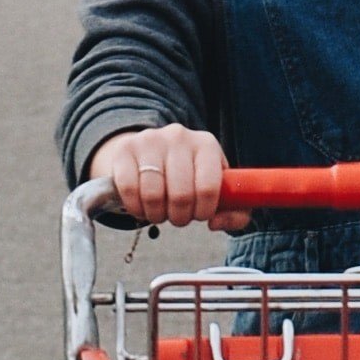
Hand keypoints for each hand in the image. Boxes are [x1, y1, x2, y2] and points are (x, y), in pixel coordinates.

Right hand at [89, 124, 249, 230]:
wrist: (150, 153)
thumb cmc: (190, 178)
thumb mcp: (218, 189)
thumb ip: (234, 211)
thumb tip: (216, 223)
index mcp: (206, 145)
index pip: (208, 187)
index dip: (203, 211)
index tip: (199, 215)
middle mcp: (179, 137)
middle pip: (180, 194)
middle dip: (180, 216)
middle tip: (178, 217)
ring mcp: (150, 140)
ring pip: (153, 195)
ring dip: (157, 215)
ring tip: (160, 212)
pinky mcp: (125, 149)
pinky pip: (129, 189)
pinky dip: (136, 208)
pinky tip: (142, 207)